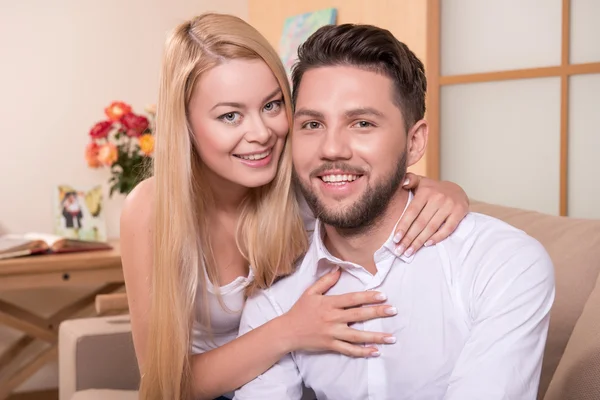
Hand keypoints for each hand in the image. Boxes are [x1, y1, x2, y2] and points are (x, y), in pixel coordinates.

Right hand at [282, 268, 396, 357]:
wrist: (287, 332)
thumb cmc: (299, 310)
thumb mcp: (310, 292)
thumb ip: (325, 281)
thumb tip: (338, 269)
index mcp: (329, 303)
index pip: (352, 299)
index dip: (368, 297)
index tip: (383, 296)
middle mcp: (332, 318)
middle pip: (359, 315)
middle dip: (377, 313)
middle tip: (393, 311)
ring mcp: (332, 333)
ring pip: (357, 336)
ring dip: (376, 337)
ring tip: (391, 337)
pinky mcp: (330, 345)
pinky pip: (349, 350)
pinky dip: (362, 352)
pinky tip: (375, 351)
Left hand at [393, 173, 468, 256]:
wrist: (456, 190)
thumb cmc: (432, 190)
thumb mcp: (420, 181)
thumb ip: (409, 180)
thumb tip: (402, 182)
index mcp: (425, 191)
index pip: (412, 211)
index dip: (403, 226)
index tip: (395, 239)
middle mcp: (437, 198)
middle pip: (420, 222)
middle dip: (409, 238)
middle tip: (399, 250)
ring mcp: (449, 205)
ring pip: (432, 227)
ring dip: (419, 241)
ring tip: (409, 252)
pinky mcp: (459, 212)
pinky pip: (447, 229)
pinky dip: (437, 238)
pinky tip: (427, 245)